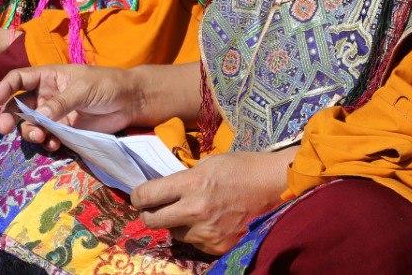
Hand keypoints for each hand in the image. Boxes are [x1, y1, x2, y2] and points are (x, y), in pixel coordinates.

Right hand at [0, 64, 145, 147]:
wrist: (130, 102)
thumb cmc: (106, 85)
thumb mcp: (82, 89)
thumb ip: (60, 102)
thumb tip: (38, 117)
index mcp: (48, 77)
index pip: (20, 78)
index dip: (5, 88)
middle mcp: (47, 95)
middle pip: (20, 105)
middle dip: (11, 117)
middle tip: (6, 130)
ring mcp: (55, 114)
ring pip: (32, 124)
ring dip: (30, 132)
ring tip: (40, 138)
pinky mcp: (65, 130)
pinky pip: (48, 137)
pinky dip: (47, 142)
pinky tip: (54, 145)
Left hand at [131, 150, 294, 254]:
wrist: (275, 186)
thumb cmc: (241, 167)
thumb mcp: (207, 164)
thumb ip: (184, 179)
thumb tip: (165, 189)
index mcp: (190, 184)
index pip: (147, 195)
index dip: (137, 197)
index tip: (138, 197)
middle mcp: (195, 211)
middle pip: (153, 220)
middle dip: (149, 214)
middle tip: (153, 209)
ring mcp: (207, 232)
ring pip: (174, 233)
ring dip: (176, 225)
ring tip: (191, 213)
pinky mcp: (218, 246)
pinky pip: (195, 243)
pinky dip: (196, 234)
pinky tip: (209, 222)